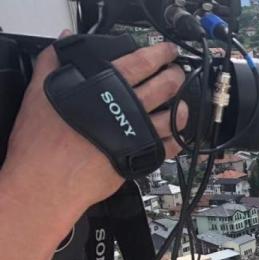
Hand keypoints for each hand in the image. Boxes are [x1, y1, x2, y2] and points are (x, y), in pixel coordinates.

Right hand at [0, 34, 186, 221]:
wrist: (47, 181)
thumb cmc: (41, 142)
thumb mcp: (40, 92)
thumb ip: (52, 62)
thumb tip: (64, 42)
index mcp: (105, 86)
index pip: (142, 61)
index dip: (159, 53)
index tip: (168, 51)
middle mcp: (128, 107)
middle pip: (166, 85)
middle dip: (176, 75)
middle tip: (177, 72)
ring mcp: (139, 133)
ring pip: (175, 116)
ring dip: (182, 106)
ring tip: (180, 101)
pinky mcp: (142, 157)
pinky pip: (171, 146)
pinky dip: (177, 138)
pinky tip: (175, 133)